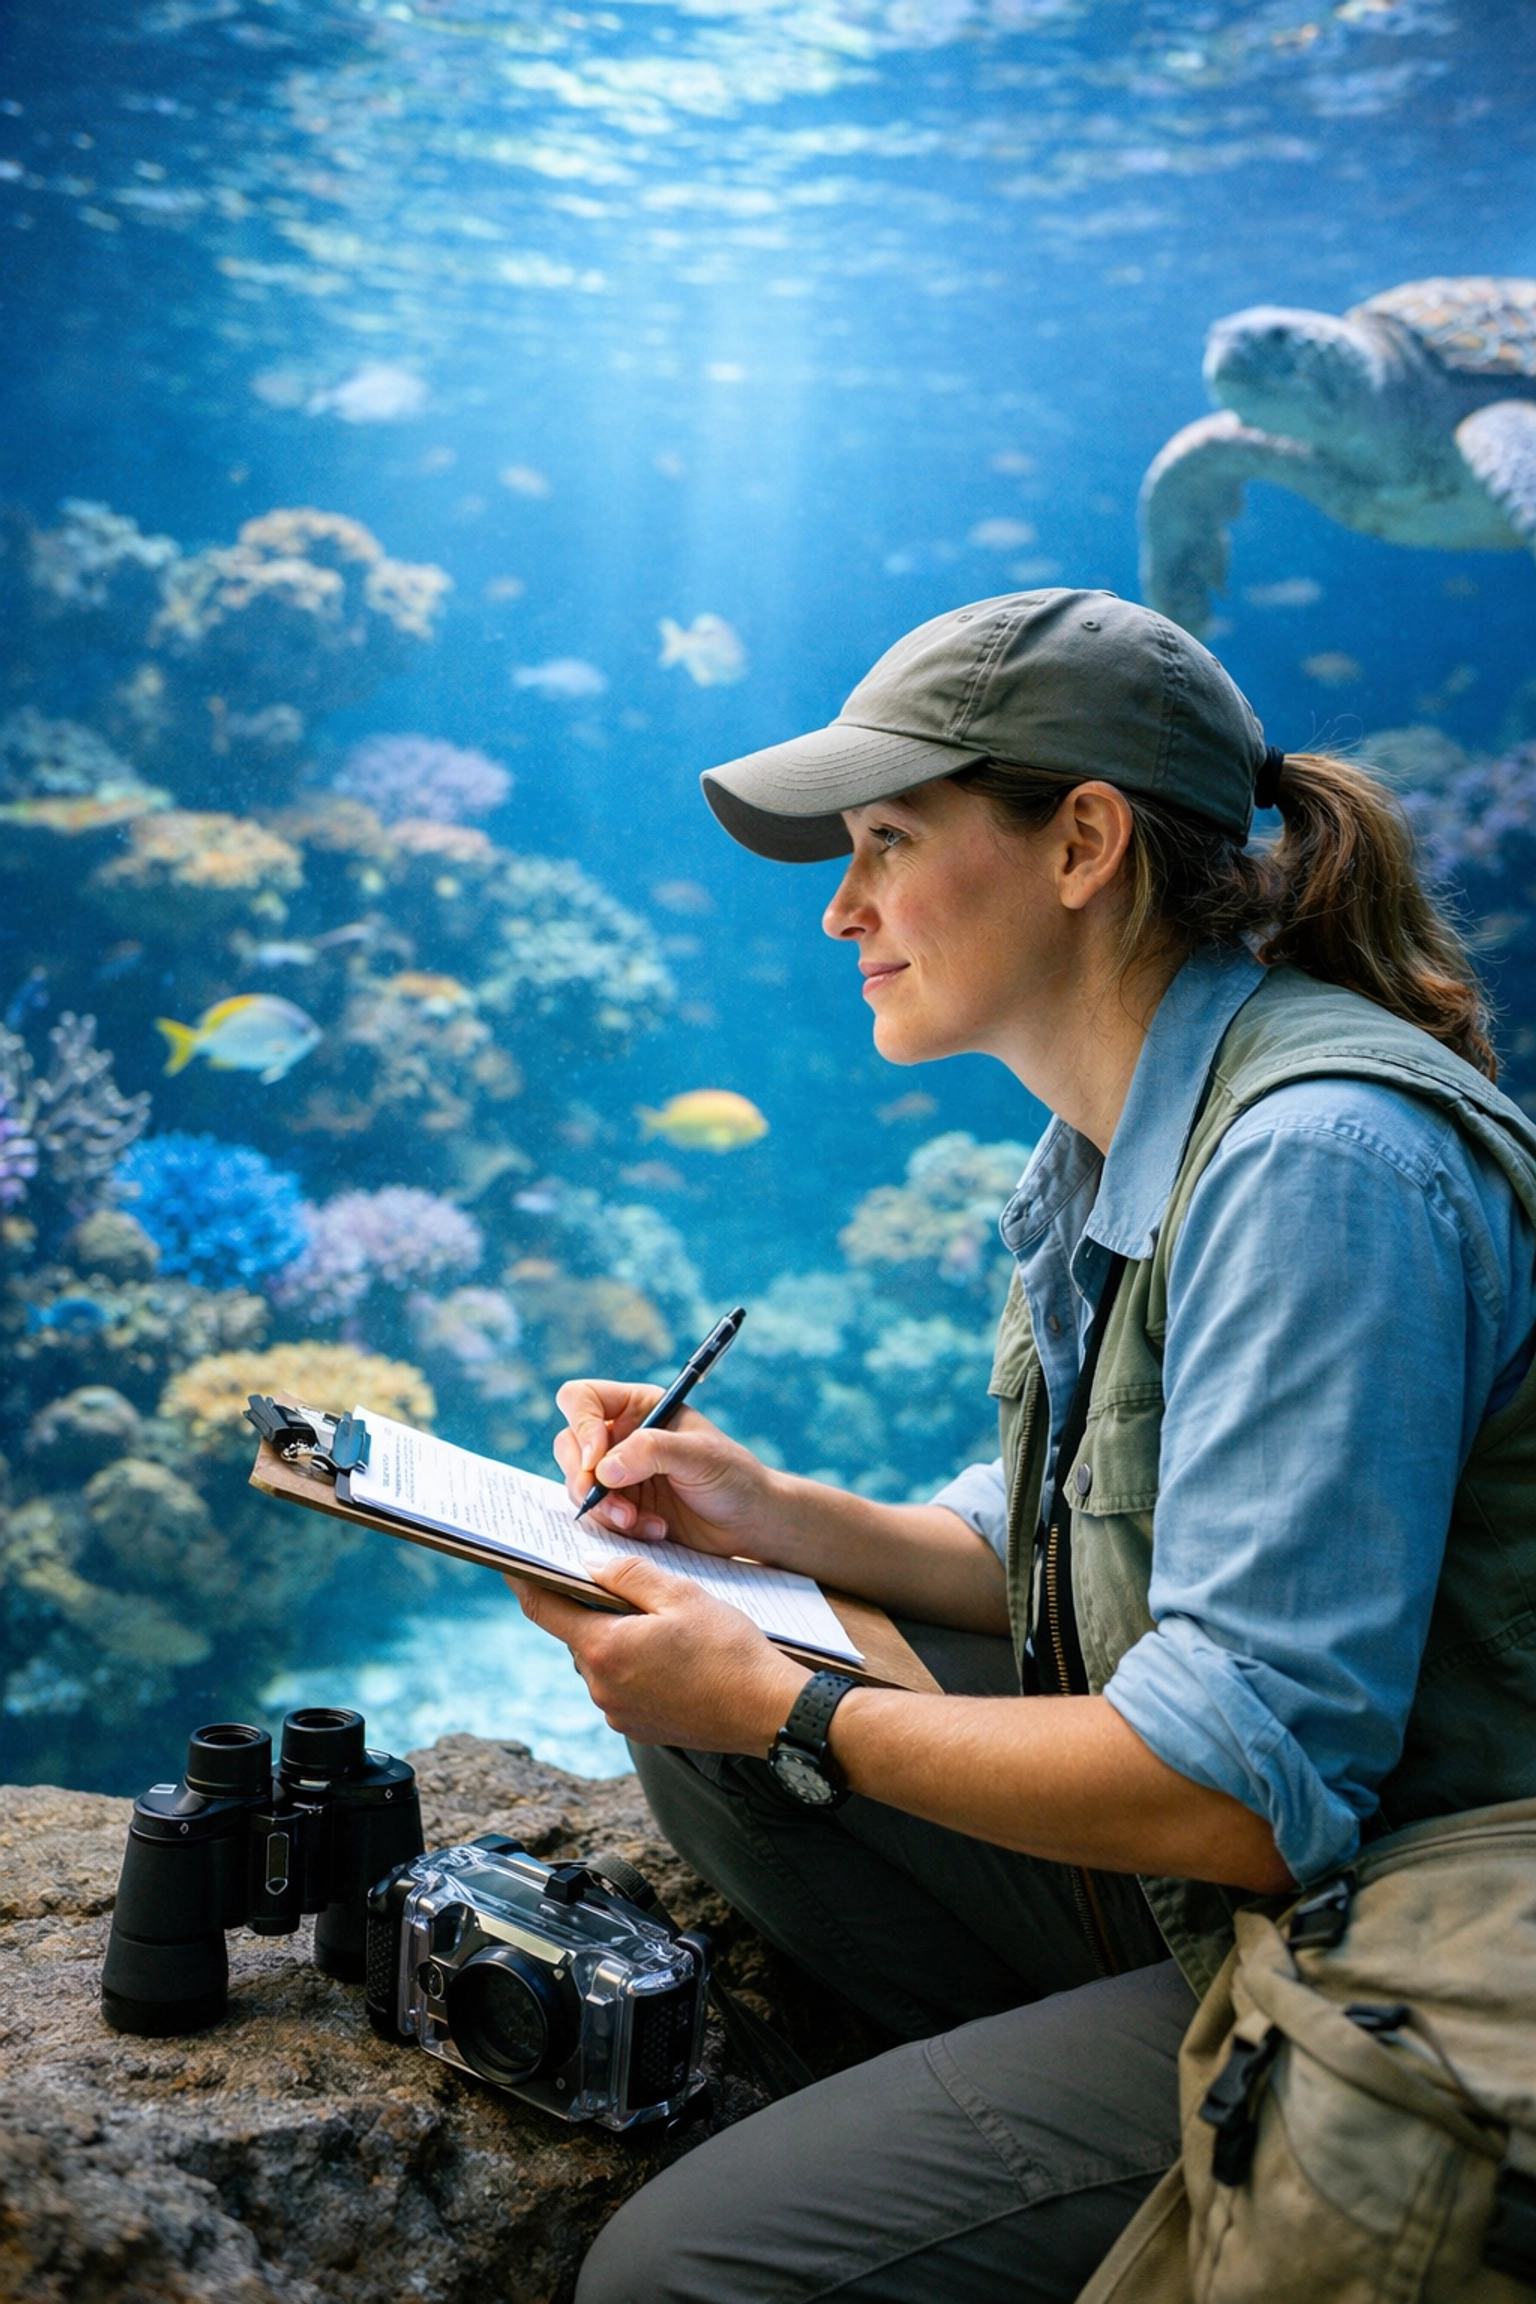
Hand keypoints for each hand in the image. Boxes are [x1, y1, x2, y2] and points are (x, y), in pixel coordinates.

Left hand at [508, 1551, 809, 1752]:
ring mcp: (619, 1712)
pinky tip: (666, 1650)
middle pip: (576, 1634)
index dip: (524, 1581)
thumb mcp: (681, 1594)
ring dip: (613, 1635)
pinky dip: (631, 1663)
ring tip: (649, 1613)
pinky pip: (621, 1685)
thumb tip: (591, 1565)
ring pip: (600, 1659)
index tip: (512, 1561)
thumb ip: (630, 1574)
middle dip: (585, 1605)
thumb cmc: (730, 1650)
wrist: (769, 1712)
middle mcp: (601, 1687)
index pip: (543, 1609)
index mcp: (604, 1649)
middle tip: (603, 1576)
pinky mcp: (640, 1727)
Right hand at [553, 1377, 786, 1557]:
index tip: (596, 1462)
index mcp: (638, 1407)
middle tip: (614, 1505)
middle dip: (583, 1479)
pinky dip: (618, 1527)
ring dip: (602, 1508)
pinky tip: (654, 1530)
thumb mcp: (698, 1455)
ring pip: (577, 1485)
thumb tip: (601, 1469)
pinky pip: (596, 1516)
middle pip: (568, 1445)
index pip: (582, 1399)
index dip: (580, 1426)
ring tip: (638, 1523)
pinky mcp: (621, 1507)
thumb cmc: (732, 1476)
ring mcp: (618, 1474)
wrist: (749, 1522)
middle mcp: (621, 1436)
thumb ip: (652, 1452)